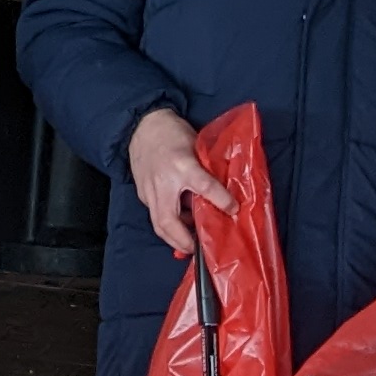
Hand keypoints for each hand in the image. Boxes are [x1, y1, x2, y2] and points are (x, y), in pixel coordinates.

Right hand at [126, 108, 232, 257]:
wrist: (142, 126)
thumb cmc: (173, 134)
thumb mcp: (196, 146)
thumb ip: (206, 170)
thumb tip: (222, 191)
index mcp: (182, 165)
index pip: (204, 186)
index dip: (221, 200)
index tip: (233, 210)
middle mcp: (163, 182)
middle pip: (169, 221)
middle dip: (183, 240)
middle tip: (198, 249)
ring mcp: (149, 191)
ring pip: (159, 224)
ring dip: (175, 237)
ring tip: (191, 242)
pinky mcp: (142, 195)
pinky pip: (155, 215)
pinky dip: (169, 224)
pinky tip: (181, 225)